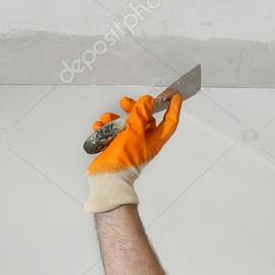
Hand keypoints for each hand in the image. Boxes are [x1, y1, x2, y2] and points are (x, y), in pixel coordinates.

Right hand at [84, 93, 181, 212]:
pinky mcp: (116, 146)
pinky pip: (112, 132)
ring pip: (126, 123)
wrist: (107, 179)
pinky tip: (99, 127)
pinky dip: (106, 127)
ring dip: (115, 118)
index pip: (169, 121)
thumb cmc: (123, 161)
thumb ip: (140, 115)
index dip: (173, 108)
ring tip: (107, 118)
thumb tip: (147, 101)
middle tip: (125, 102)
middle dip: (134, 108)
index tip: (174, 95)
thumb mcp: (133, 133)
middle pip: (144, 119)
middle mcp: (144, 141)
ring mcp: (130, 144)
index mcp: (155, 140)